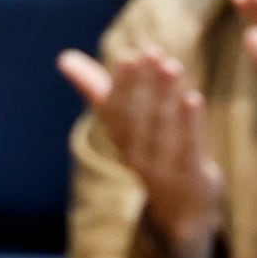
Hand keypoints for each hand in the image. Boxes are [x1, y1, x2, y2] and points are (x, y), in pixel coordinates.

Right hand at [52, 43, 228, 257]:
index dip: (121, 84)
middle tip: (152, 52)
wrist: (180, 205)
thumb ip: (95, 89)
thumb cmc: (149, 148)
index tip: (128, 56)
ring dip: (165, 96)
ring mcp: (161, 168)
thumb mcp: (123, 122)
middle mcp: (135, 154)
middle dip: (144, 84)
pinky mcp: (189, 176)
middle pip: (137, 117)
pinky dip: (190, 125)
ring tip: (171, 65)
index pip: (114, 111)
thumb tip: (63, 58)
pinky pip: (188, 149)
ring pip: (162, 129)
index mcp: (118, 138)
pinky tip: (193, 98)